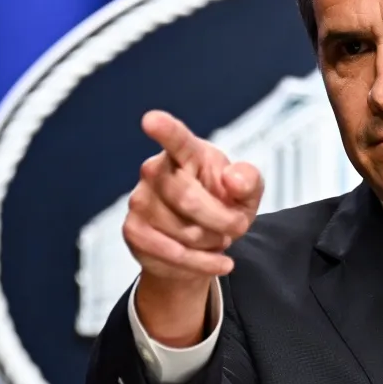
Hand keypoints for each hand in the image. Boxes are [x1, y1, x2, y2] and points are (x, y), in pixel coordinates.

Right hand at [125, 110, 263, 346]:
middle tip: (237, 226)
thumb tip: (233, 180)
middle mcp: (155, 170)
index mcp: (187, 152)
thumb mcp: (246, 194)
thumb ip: (248, 181)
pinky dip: (203, 263)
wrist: (201, 245)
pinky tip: (218, 261)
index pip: (176, 140)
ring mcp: (140, 201)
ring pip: (184, 232)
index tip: (152, 120)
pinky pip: (173, 254)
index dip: (164, 130)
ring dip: (212, 242)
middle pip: (188, 200)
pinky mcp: (134, 231)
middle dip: (222, 221)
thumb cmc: (222, 207)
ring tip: (216, 237)